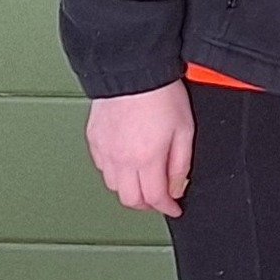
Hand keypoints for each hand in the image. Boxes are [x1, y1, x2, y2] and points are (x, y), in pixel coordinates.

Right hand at [87, 83, 193, 216]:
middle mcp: (121, 159)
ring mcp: (104, 150)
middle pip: (130, 199)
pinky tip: (127, 164)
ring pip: (113, 186)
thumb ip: (180, 164)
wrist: (132, 71)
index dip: (167, 208)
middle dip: (147, 204)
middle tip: (160, 199)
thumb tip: (177, 186)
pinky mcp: (94, 139)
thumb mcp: (185, 131)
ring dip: (130, 189)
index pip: (154, 198)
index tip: (174, 208)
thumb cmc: (161, 95)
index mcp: (146, 159)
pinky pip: (102, 167)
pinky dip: (115, 173)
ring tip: (144, 181)